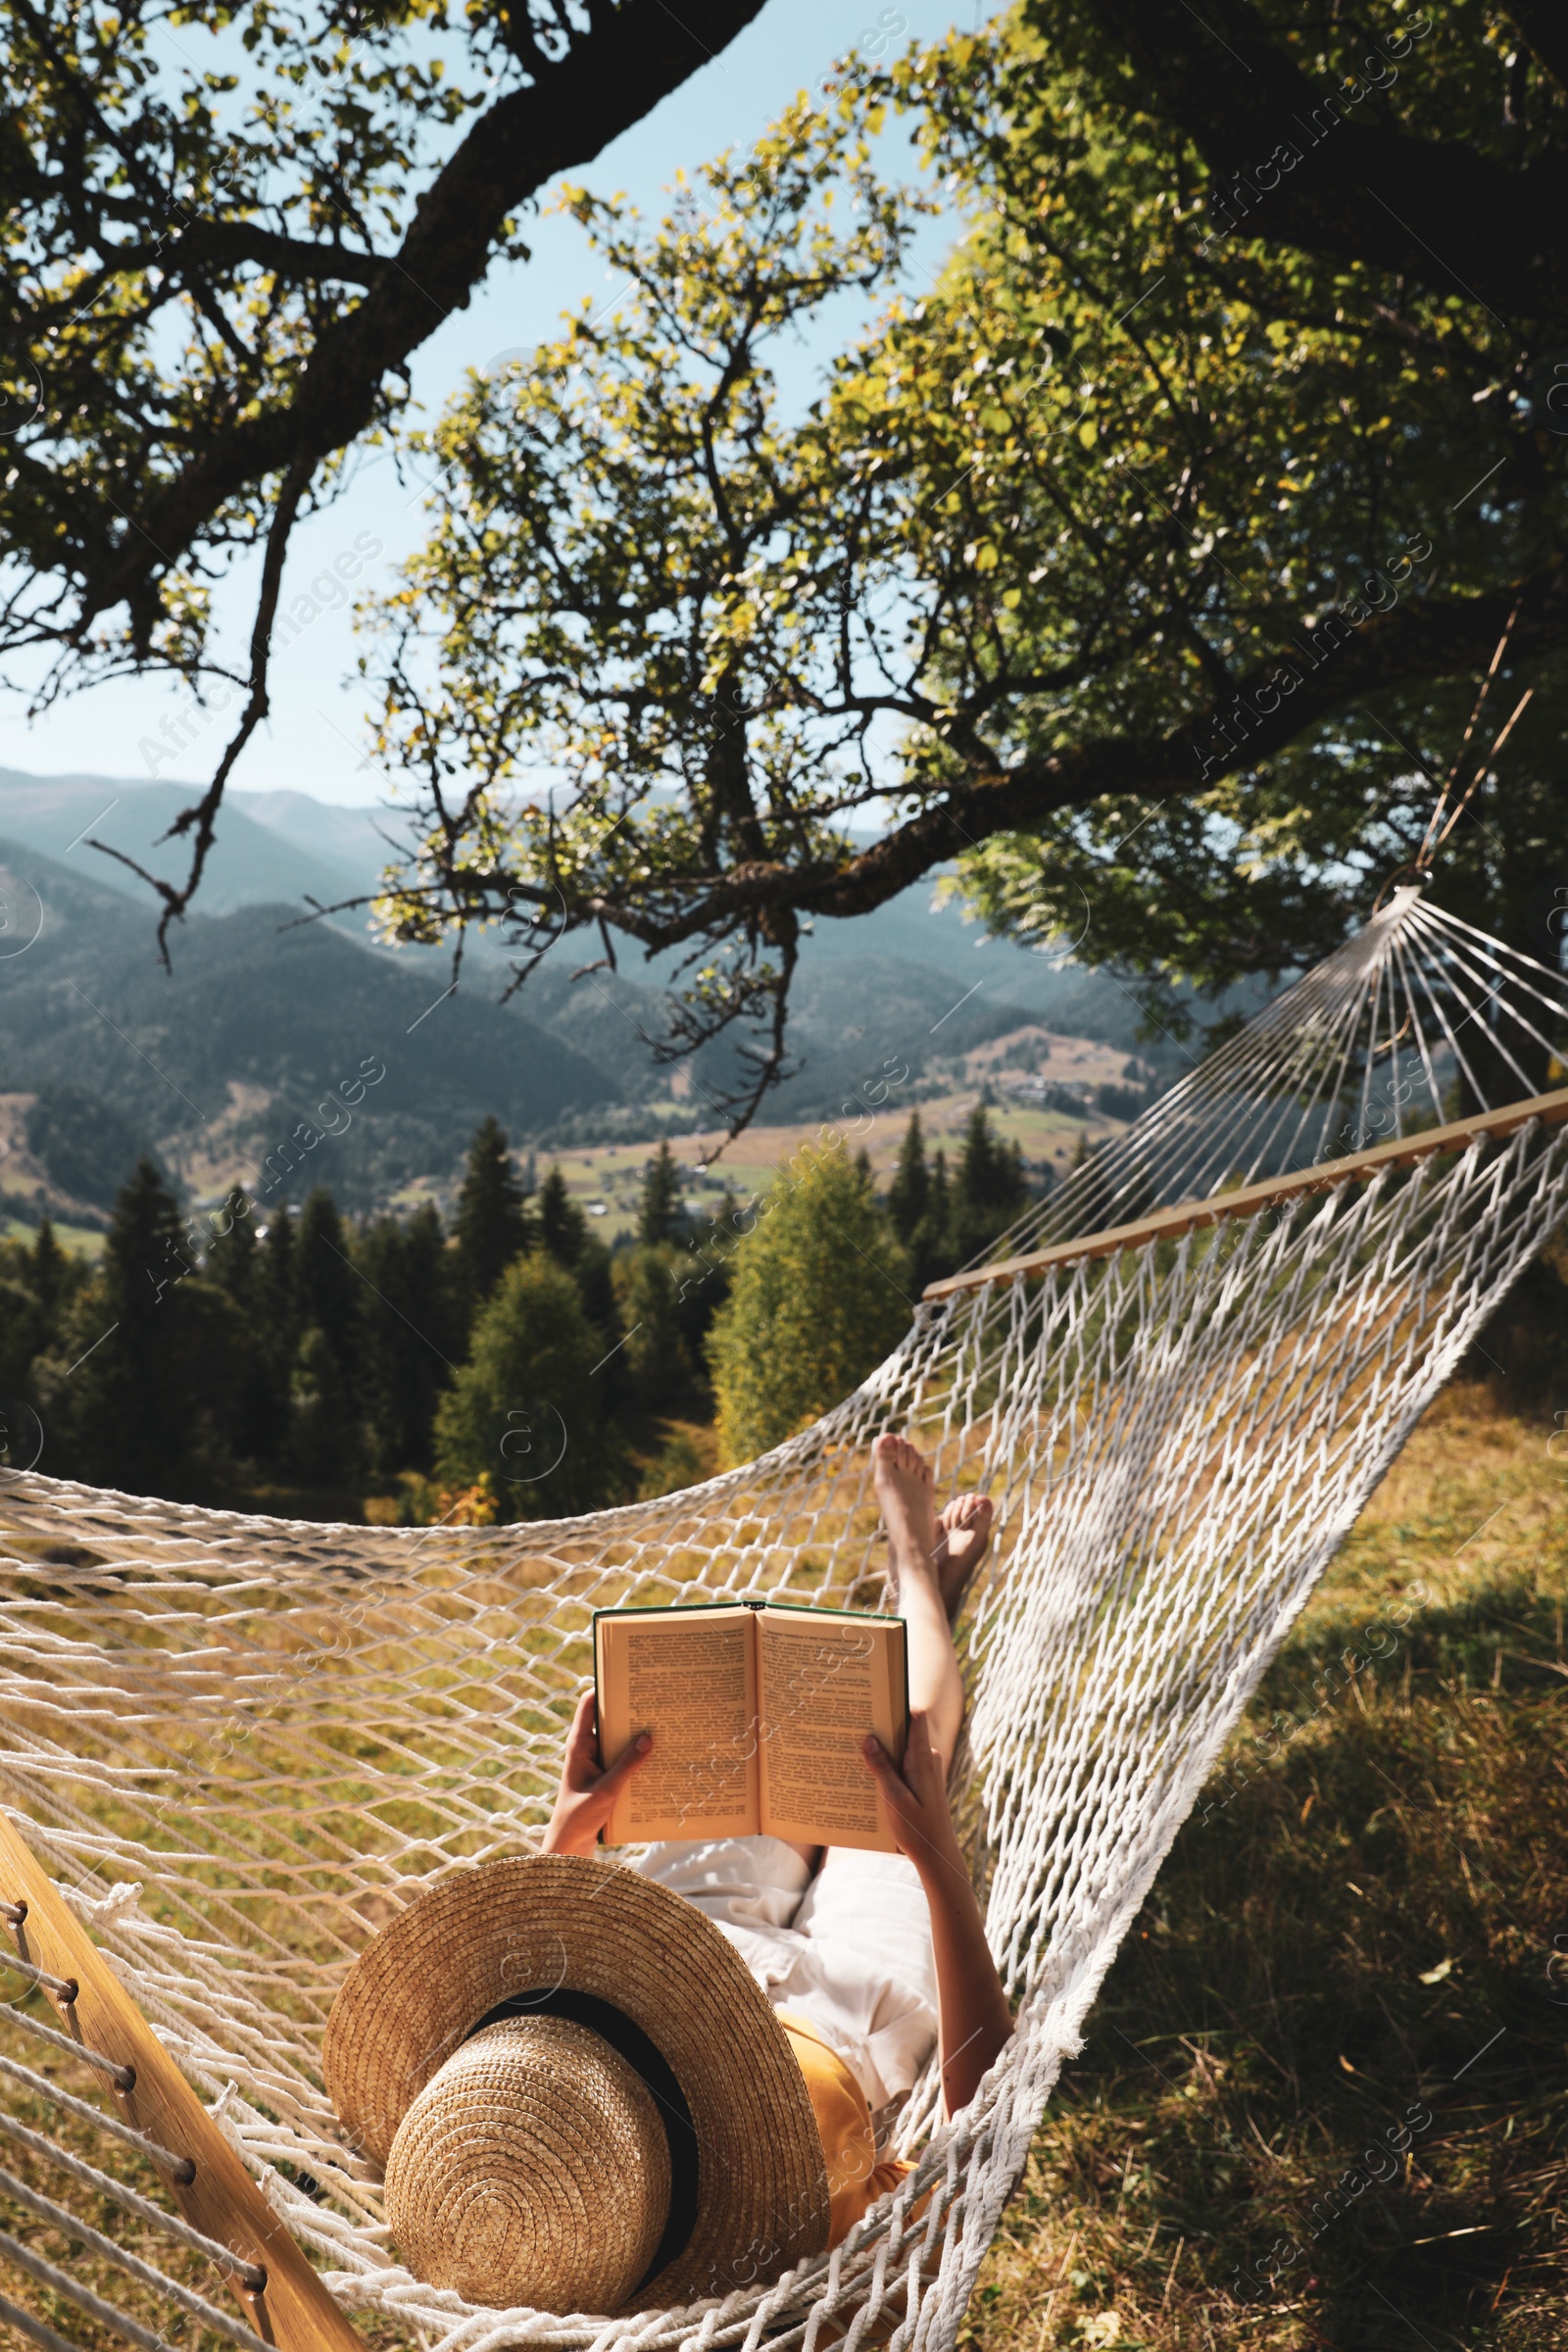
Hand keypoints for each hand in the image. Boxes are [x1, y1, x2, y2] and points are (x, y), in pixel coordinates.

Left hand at [541, 1690, 652, 1856]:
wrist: (569, 1848)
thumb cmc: (579, 1817)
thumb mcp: (606, 1790)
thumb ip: (627, 1765)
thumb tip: (648, 1737)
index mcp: (579, 1745)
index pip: (589, 1705)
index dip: (605, 1688)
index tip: (628, 1678)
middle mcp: (586, 1749)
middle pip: (609, 1720)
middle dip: (630, 1712)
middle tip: (656, 1702)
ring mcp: (596, 1764)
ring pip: (619, 1741)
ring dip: (637, 1737)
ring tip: (663, 1727)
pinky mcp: (605, 1778)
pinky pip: (623, 1760)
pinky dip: (638, 1757)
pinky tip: (659, 1759)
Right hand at [861, 1711, 962, 1880]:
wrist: (937, 1855)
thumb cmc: (918, 1830)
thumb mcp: (894, 1799)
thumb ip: (882, 1768)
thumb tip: (868, 1739)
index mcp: (923, 1759)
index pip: (915, 1717)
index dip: (897, 1704)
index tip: (874, 1699)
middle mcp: (926, 1759)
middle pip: (903, 1730)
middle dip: (880, 1726)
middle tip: (853, 1724)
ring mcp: (924, 1769)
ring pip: (900, 1747)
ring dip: (880, 1748)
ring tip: (853, 1746)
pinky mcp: (919, 1780)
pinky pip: (901, 1762)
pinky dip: (885, 1763)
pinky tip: (865, 1771)